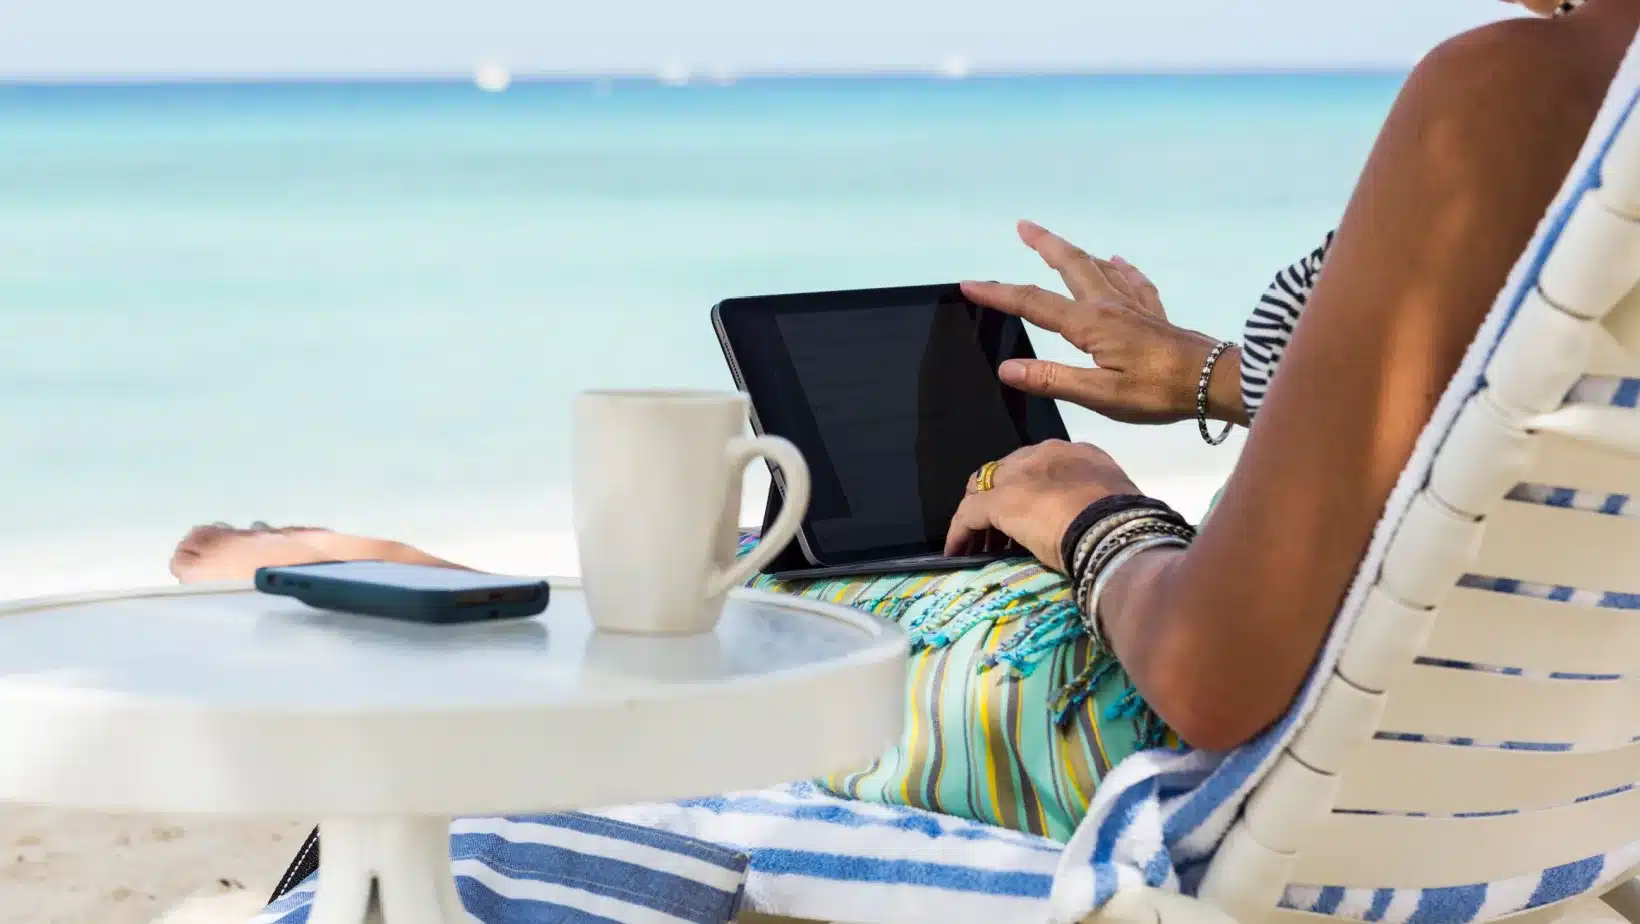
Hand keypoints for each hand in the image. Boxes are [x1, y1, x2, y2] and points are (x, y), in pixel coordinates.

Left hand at [945, 440, 1140, 571]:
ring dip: (981, 520)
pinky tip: (956, 552)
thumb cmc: (1124, 525)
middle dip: (999, 501)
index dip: (1029, 491)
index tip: (1029, 519)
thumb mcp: (1114, 505)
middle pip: (1006, 474)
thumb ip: (1096, 506)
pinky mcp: (999, 500)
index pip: (1039, 467)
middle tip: (998, 534)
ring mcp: (1020, 475)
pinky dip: (960, 534)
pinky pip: (968, 514)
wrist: (1115, 530)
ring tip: (980, 547)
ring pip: (985, 492)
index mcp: (1078, 454)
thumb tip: (1093, 526)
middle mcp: (1045, 454)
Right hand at [961, 221, 1243, 425]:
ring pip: (1098, 267)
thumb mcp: (1100, 395)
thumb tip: (1007, 368)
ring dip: (1073, 251)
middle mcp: (1109, 305)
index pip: (1033, 304)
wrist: (1214, 381)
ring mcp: (1135, 305)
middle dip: (1043, 245)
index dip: (998, 293)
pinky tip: (1118, 260)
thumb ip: (1053, 378)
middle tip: (1022, 225)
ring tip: (1056, 242)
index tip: (968, 284)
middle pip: (1069, 265)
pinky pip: (1134, 281)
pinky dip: (1121, 268)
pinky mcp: (1156, 313)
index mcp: (1090, 324)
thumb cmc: (1158, 392)